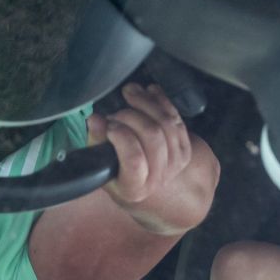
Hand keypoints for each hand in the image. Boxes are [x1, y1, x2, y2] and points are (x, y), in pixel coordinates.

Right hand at [88, 83, 192, 218]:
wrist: (141, 181)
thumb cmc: (115, 171)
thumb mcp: (99, 163)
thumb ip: (96, 141)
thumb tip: (95, 120)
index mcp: (134, 187)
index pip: (134, 159)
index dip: (122, 136)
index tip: (108, 124)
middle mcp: (158, 178)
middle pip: (152, 136)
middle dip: (131, 116)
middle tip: (115, 113)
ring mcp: (175, 164)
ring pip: (167, 123)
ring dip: (146, 102)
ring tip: (129, 92)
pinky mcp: (184, 149)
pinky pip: (176, 118)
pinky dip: (162, 102)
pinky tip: (148, 91)